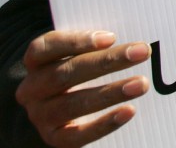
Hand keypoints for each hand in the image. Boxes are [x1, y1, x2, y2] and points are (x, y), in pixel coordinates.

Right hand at [16, 30, 149, 146]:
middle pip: (66, 73)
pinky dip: (104, 123)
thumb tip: (133, 42)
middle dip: (107, 62)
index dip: (76, 42)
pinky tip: (129, 111)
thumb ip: (98, 44)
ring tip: (141, 84)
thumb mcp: (80, 52)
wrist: (62, 108)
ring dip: (110, 92)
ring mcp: (41, 115)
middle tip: (143, 52)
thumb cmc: (78, 69)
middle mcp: (32, 89)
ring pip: (73, 104)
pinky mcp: (55, 137)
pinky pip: (78, 135)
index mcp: (36, 61)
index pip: (46, 47)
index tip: (111, 37)